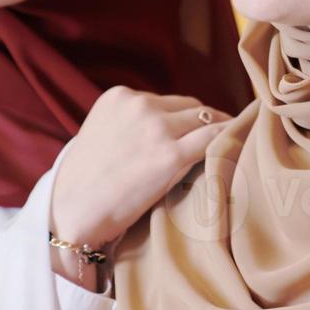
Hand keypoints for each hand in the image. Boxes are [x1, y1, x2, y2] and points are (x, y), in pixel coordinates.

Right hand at [50, 86, 231, 261]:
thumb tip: (174, 127)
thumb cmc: (86, 182)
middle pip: (191, 108)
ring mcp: (156, 129)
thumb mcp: (102, 134)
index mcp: (119, 96)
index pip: (168, 102)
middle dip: (204, 124)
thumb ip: (132, 123)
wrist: (71, 213)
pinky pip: (213, 140)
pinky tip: (239, 148)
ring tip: (234, 144)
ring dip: (220, 132)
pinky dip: (228, 142)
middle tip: (222, 139)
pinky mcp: (170, 156)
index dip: (185, 119)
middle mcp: (139, 104)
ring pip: (206, 120)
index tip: (199, 132)